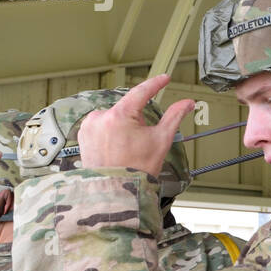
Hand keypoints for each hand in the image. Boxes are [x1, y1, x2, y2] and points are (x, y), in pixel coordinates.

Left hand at [78, 74, 193, 175]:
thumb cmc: (137, 169)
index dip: (155, 84)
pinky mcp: (83, 135)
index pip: (141, 92)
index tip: (164, 79)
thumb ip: (174, 116)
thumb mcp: (161, 140)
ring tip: (126, 148)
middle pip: (127, 108)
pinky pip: (101, 125)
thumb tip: (187, 103)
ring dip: (122, 125)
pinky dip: (110, 132)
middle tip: (140, 142)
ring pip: (114, 116)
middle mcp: (100, 117)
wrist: (115, 191)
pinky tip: (115, 148)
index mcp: (119, 115)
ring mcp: (89, 126)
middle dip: (137, 120)